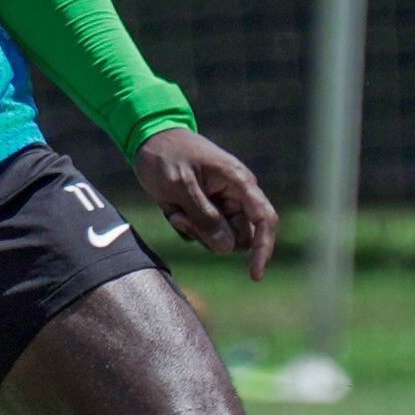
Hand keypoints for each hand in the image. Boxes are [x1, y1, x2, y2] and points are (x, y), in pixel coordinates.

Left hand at [136, 128, 278, 280]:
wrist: (149, 138)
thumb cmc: (166, 156)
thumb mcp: (179, 185)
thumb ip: (203, 216)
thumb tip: (226, 248)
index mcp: (238, 182)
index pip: (265, 220)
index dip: (265, 249)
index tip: (254, 275)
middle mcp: (237, 194)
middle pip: (240, 237)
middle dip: (211, 237)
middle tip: (180, 219)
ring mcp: (223, 203)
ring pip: (221, 239)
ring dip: (196, 232)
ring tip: (174, 210)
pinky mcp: (208, 209)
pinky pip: (205, 234)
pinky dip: (187, 228)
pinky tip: (172, 208)